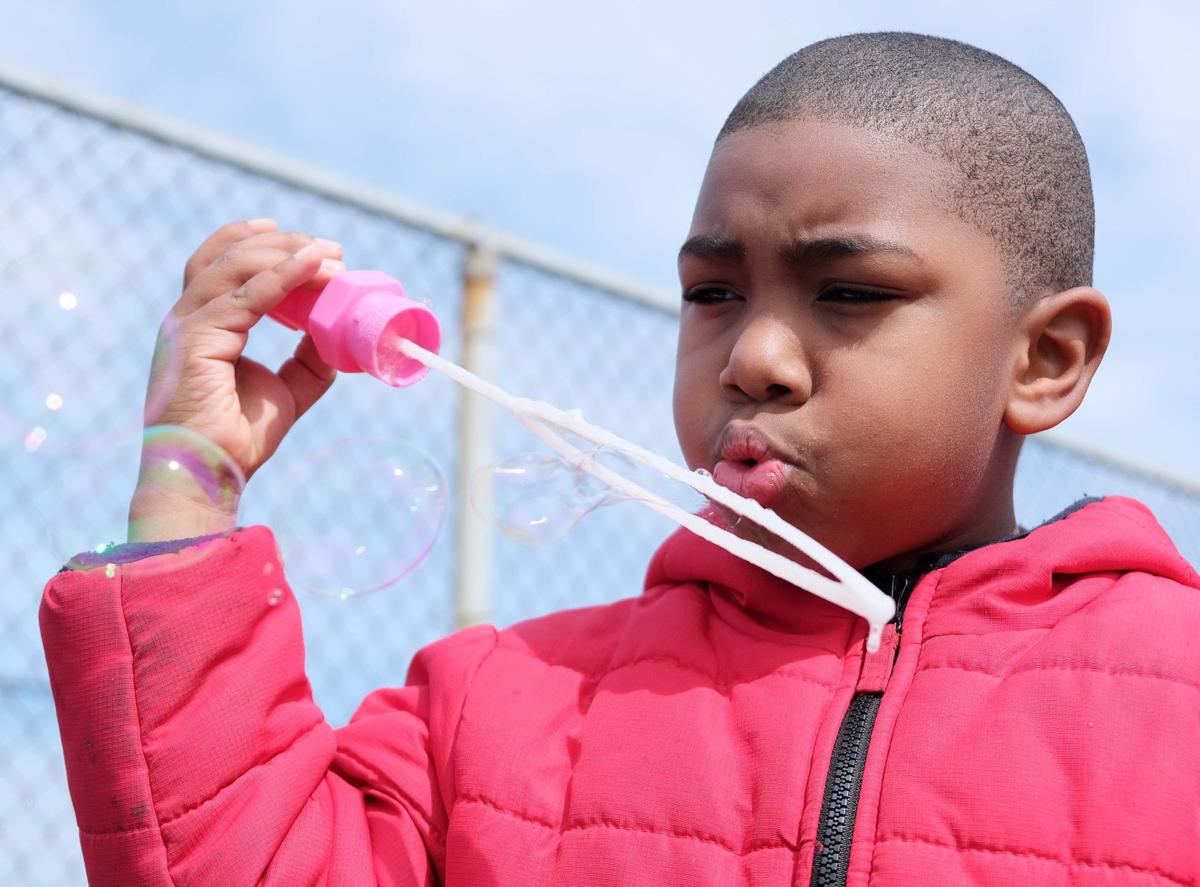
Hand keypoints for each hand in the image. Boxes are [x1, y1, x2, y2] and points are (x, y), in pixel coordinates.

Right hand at [129, 219, 344, 538]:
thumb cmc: (237, 439)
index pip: (224, 267)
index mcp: (201, 326)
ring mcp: (187, 324)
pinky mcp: (196, 337)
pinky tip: (314, 266)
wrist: (209, 474)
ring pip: (238, 266)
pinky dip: (284, 275)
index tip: (306, 242)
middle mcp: (188, 318)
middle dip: (284, 244)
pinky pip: (247, 295)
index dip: (259, 244)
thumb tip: (337, 334)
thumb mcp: (287, 390)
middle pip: (231, 257)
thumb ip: (309, 360)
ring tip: (333, 256)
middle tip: (332, 249)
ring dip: (289, 254)